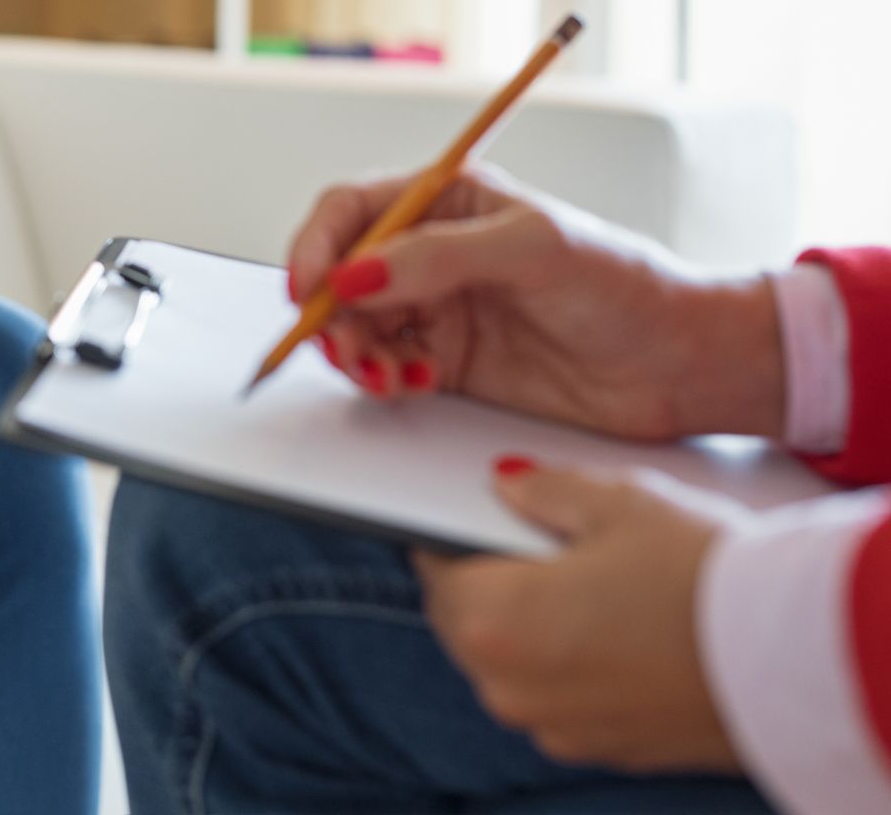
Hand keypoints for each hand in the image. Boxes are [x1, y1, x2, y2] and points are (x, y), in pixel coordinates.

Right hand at [285, 166, 785, 441]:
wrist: (681, 363)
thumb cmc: (626, 285)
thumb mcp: (533, 250)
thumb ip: (438, 259)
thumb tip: (357, 273)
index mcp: (449, 201)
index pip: (352, 210)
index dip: (317, 246)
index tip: (309, 289)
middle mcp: (432, 252)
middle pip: (340, 274)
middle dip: (330, 312)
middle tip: (345, 346)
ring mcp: (438, 307)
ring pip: (355, 326)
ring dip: (353, 352)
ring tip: (387, 374)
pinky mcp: (448, 361)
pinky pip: (385, 366)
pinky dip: (384, 378)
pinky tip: (416, 383)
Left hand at [415, 459, 745, 774]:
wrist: (795, 657)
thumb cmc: (705, 577)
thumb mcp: (619, 505)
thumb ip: (546, 491)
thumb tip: (507, 483)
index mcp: (494, 623)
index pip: (434, 571)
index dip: (447, 536)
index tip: (462, 516)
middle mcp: (512, 688)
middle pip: (466, 624)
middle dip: (485, 583)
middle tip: (525, 545)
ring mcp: (557, 727)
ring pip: (512, 666)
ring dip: (527, 627)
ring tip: (581, 584)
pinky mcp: (604, 747)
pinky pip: (560, 697)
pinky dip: (570, 665)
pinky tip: (614, 629)